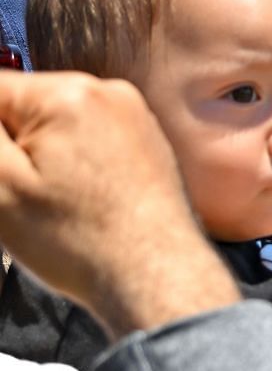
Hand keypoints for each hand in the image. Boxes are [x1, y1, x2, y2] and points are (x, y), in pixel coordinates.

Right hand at [0, 71, 233, 336]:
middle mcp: (108, 94)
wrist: (157, 277)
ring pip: (56, 126)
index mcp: (67, 94)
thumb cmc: (84, 242)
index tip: (4, 174)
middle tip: (22, 194)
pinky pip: (90, 141)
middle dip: (10, 146)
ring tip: (54, 203)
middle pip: (25, 105)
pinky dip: (74, 166)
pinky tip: (80, 202)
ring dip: (40, 157)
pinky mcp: (147, 142)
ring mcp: (134, 117)